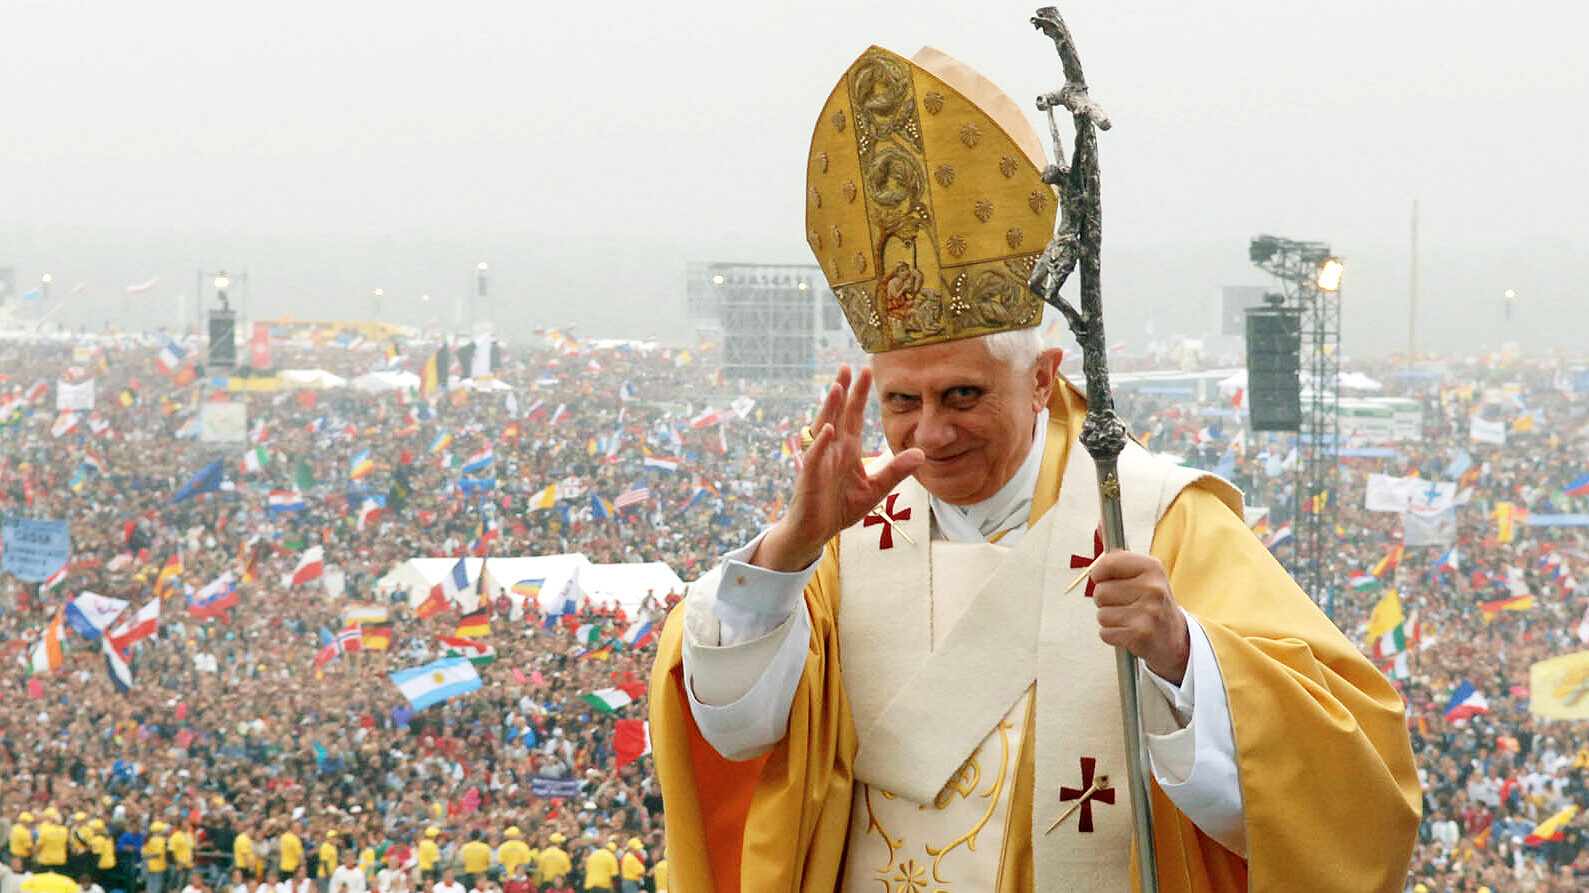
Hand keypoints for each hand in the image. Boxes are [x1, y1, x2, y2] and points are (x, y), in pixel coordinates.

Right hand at [753, 365, 922, 570]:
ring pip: (824, 428)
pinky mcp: (811, 478)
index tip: (866, 370)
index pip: (854, 416)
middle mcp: (832, 450)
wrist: (817, 532)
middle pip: (838, 414)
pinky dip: (822, 443)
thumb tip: (922, 454)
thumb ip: (896, 471)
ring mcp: (820, 461)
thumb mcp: (876, 489)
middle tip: (848, 366)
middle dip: (844, 391)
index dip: (859, 394)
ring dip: (831, 407)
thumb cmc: (840, 508)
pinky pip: (816, 457)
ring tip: (838, 386)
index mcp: (847, 449)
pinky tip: (829, 429)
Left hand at [1088, 550, 1189, 684]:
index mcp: (1152, 567)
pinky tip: (1129, 632)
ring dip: (1109, 619)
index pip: (1107, 563)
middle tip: (1125, 604)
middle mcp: (1153, 588)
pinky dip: (1112, 635)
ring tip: (1128, 618)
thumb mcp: (1142, 573)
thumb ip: (1119, 552)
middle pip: (1100, 591)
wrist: (1174, 637)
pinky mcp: (1141, 635)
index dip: (1100, 574)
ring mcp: (1149, 612)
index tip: (1107, 579)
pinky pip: (1105, 633)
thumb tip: (1100, 522)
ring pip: (1101, 614)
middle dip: (1105, 600)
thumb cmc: (1150, 600)